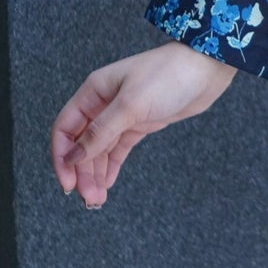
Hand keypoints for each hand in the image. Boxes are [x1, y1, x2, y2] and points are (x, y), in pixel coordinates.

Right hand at [50, 41, 236, 208]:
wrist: (206, 67)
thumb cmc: (169, 75)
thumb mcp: (131, 105)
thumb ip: (101, 131)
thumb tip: (74, 156)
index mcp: (93, 92)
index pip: (64, 129)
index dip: (62, 158)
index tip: (68, 183)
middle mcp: (102, 103)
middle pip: (81, 144)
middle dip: (81, 173)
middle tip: (89, 199)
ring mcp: (121, 114)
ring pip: (99, 150)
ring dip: (95, 174)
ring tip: (97, 199)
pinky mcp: (139, 123)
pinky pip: (117, 149)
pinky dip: (110, 166)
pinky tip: (106, 183)